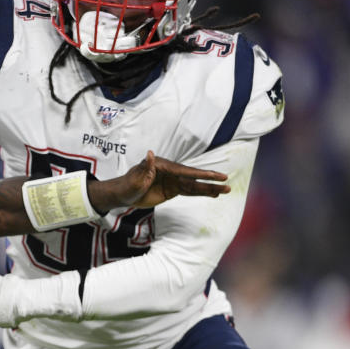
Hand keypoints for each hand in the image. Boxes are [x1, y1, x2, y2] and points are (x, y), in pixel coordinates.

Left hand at [89, 151, 229, 212]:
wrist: (122, 194)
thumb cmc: (127, 185)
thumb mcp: (135, 178)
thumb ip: (146, 167)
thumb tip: (150, 154)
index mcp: (163, 166)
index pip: (185, 171)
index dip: (201, 174)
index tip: (215, 175)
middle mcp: (171, 172)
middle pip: (193, 177)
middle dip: (210, 180)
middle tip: (227, 181)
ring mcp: (172, 181)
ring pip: (194, 185)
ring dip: (209, 188)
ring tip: (226, 190)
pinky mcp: (172, 190)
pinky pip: (189, 192)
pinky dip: (201, 193)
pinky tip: (213, 194)